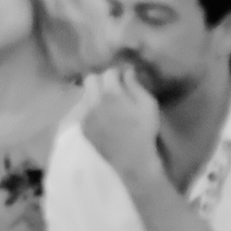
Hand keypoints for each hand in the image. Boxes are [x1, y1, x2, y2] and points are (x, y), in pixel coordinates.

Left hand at [78, 68, 166, 187]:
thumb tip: (128, 72)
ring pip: (84, 94)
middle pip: (90, 79)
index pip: (108, 72)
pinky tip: (102, 117)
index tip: (123, 80)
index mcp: (111, 94)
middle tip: (112, 89)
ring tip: (107, 104)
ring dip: (94, 94)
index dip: (117, 74)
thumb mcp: (148, 105)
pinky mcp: (82, 127)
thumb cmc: (144, 130)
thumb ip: (136, 86)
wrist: (131, 159)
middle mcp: (94, 102)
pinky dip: (90, 109)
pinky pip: (82, 110)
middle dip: (101, 81)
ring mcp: (85, 115)